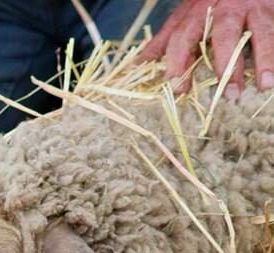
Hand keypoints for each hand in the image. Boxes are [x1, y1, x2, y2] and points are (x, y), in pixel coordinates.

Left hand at [141, 0, 273, 96]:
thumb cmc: (210, 0)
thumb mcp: (186, 14)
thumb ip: (167, 38)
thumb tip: (140, 63)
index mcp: (197, 11)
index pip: (183, 36)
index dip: (178, 63)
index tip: (179, 90)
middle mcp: (226, 7)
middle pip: (225, 35)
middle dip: (226, 64)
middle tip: (229, 95)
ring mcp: (254, 6)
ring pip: (261, 32)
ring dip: (264, 59)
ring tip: (264, 84)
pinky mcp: (273, 8)